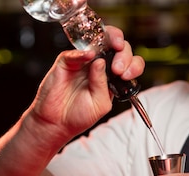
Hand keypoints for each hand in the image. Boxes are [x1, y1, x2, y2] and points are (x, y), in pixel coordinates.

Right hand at [23, 26, 144, 145]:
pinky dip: (83, 52)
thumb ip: (104, 85)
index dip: (132, 64)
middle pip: (118, 46)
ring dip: (110, 41)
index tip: (126, 74)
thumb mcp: (100, 104)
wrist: (56, 122)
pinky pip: (75, 51)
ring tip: (112, 52)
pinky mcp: (66, 61)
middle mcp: (99, 65)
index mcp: (111, 77)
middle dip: (123, 53)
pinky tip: (89, 55)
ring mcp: (83, 61)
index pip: (129, 63)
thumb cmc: (77, 115)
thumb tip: (102, 63)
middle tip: (118, 67)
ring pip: (99, 40)